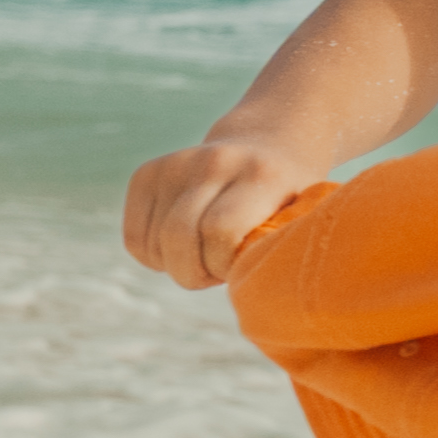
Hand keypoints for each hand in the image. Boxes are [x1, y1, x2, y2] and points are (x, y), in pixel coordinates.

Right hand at [121, 134, 318, 290]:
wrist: (269, 143)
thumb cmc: (290, 200)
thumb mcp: (302, 220)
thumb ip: (279, 251)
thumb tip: (256, 294)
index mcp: (260, 175)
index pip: (220, 232)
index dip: (223, 265)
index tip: (241, 268)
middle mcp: (213, 163)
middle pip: (178, 238)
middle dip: (194, 273)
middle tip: (218, 271)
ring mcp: (175, 164)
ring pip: (153, 245)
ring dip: (177, 266)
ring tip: (207, 253)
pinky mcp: (147, 173)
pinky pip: (134, 240)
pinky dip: (155, 258)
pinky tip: (186, 246)